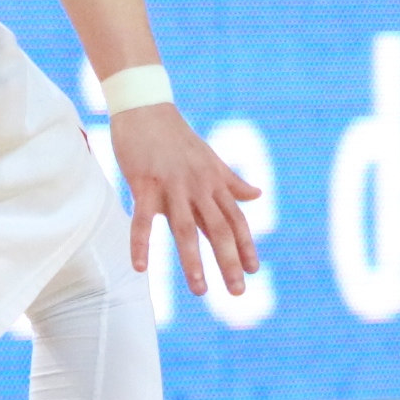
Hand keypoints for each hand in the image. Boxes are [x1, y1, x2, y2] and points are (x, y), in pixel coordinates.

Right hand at [109, 102, 261, 295]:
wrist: (146, 107)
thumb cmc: (176, 136)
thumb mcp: (210, 159)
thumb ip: (232, 181)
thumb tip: (258, 195)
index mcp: (214, 182)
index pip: (236, 218)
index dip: (246, 244)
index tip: (253, 270)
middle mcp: (198, 186)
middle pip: (218, 228)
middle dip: (229, 261)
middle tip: (238, 292)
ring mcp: (172, 186)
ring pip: (186, 229)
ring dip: (193, 261)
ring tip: (201, 291)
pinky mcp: (144, 183)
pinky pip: (142, 219)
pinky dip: (141, 244)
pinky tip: (141, 268)